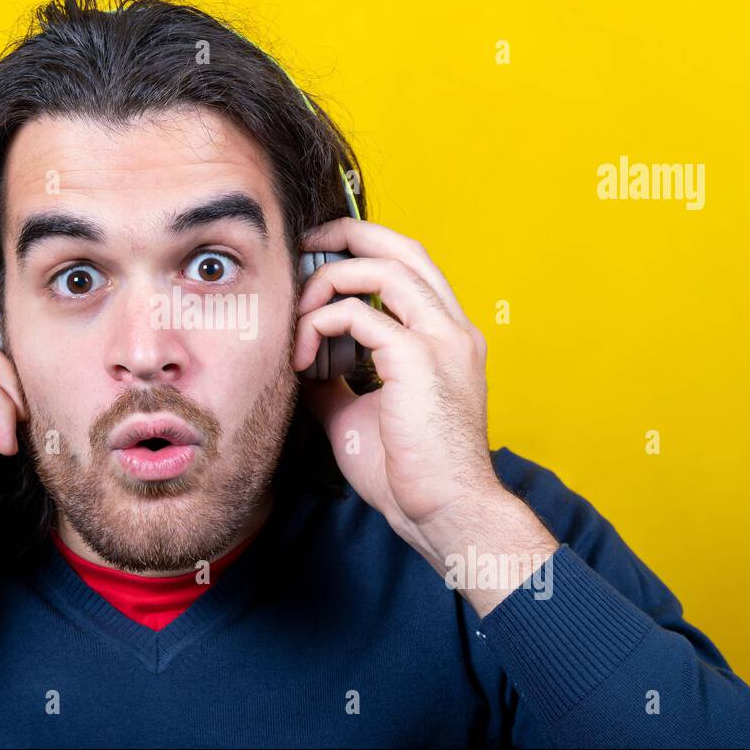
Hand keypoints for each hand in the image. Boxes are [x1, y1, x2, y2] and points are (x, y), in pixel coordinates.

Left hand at [292, 217, 550, 577]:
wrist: (442, 514)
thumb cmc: (406, 473)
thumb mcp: (359, 411)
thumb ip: (334, 378)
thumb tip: (298, 361)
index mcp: (446, 336)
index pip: (409, 264)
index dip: (362, 248)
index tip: (317, 260)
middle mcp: (451, 327)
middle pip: (401, 246)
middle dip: (346, 235)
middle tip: (304, 248)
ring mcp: (441, 338)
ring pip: (379, 267)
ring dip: (326, 283)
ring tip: (297, 319)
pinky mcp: (418, 358)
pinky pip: (356, 314)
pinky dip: (318, 325)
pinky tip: (301, 358)